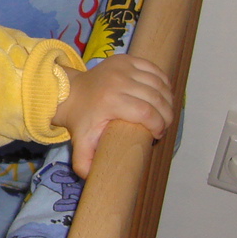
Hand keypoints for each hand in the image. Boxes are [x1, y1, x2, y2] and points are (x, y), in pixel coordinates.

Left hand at [53, 54, 173, 176]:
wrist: (69, 92)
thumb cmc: (81, 119)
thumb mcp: (81, 142)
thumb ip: (84, 163)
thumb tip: (90, 178)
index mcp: (111, 101)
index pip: (147, 113)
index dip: (159, 125)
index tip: (158, 134)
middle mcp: (118, 81)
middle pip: (156, 98)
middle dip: (166, 114)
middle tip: (164, 125)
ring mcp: (123, 68)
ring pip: (159, 83)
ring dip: (167, 98)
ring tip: (164, 112)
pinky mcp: (126, 59)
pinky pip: (154, 69)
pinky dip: (162, 81)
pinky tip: (162, 93)